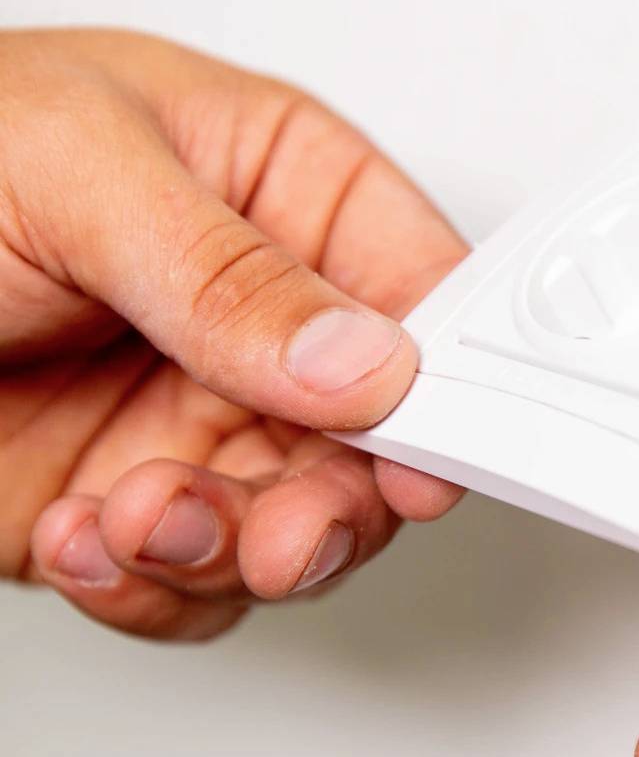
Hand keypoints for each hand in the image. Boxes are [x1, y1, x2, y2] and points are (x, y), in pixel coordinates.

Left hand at [0, 28, 465, 638]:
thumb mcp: (74, 168)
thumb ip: (231, 273)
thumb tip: (365, 361)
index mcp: (281, 195)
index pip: (421, 292)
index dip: (446, 381)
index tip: (429, 452)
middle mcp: (262, 322)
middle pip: (377, 441)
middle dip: (334, 503)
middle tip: (287, 530)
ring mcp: (206, 419)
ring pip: (299, 528)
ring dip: (229, 549)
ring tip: (142, 516)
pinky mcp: (140, 503)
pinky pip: (201, 583)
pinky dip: (156, 589)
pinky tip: (87, 540)